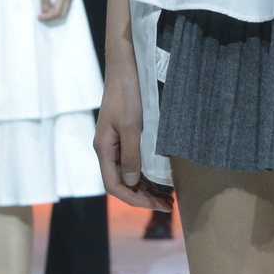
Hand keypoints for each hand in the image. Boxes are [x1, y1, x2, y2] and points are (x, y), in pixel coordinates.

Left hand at [36, 0, 74, 23]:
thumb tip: (44, 10)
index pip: (57, 12)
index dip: (47, 17)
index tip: (38, 16)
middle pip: (63, 15)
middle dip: (51, 19)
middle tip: (40, 17)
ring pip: (65, 11)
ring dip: (54, 15)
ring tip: (43, 12)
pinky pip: (65, 5)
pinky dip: (58, 9)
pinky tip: (49, 5)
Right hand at [95, 41, 167, 205]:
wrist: (125, 67)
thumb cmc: (127, 94)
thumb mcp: (131, 126)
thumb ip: (131, 155)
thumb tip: (131, 182)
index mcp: (104, 149)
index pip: (114, 186)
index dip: (134, 199)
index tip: (156, 205)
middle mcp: (107, 149)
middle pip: (122, 183)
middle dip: (144, 197)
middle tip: (169, 205)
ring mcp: (115, 143)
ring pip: (128, 175)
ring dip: (146, 188)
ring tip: (167, 197)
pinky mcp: (124, 136)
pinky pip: (133, 162)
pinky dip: (146, 174)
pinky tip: (160, 179)